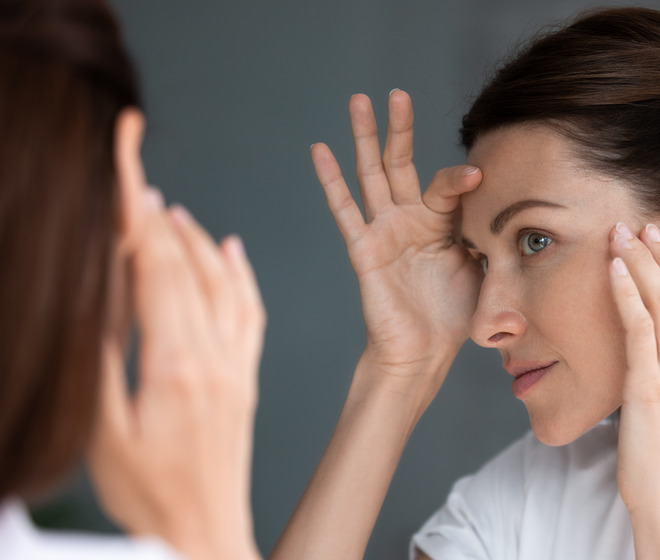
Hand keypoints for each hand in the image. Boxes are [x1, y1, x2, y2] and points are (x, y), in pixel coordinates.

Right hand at [88, 190, 264, 559]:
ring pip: (224, 284)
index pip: (155, 271)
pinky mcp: (245, 378)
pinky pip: (251, 313)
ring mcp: (236, 366)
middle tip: (138, 178)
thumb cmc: (149, 497)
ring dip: (197, 241)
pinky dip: (241, 275)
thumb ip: (101, 363)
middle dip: (158, 217)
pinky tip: (232, 251)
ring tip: (171, 210)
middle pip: (187, 268)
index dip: (138, 218)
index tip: (126, 175)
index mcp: (175, 365)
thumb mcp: (104, 434)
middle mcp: (213, 357)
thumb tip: (96, 300)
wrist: (204, 534)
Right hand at [312, 90, 481, 396]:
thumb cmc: (454, 316)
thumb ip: (492, 239)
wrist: (424, 353)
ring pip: (371, 175)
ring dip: (365, 138)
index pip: (447, 186)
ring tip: (359, 100)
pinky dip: (331, 180)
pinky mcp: (364, 249)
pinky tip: (320, 149)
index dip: (461, 179)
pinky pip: (345, 210)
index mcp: (440, 223)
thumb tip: (522, 219)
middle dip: (400, 128)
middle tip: (397, 93)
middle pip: (401, 163)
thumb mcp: (484, 270)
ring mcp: (384, 231)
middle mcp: (410, 220)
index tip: (480, 175)